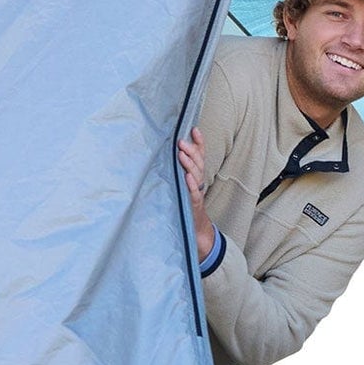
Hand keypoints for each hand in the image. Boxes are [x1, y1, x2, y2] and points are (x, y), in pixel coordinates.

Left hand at [178, 127, 216, 261]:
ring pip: (197, 176)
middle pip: (199, 164)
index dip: (199, 143)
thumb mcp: (180, 189)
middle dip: (192, 151)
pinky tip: (186, 177)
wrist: (195, 235)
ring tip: (182, 152)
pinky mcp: (194, 207)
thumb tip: (164, 156)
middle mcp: (197, 184)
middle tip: (181, 141)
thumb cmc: (185, 210)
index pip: (200, 157)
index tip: (194, 129)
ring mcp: (196, 195)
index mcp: (195, 178)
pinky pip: (194, 195)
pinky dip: (191, 185)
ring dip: (190, 164)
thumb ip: (176, 174)